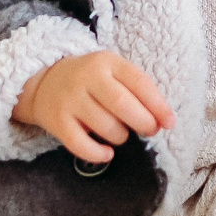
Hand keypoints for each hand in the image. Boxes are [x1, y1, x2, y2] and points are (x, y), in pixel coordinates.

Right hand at [13, 50, 176, 163]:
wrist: (45, 82)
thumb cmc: (91, 80)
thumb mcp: (113, 72)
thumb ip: (137, 90)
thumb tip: (163, 120)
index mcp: (106, 62)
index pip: (139, 82)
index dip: (158, 105)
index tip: (170, 122)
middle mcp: (87, 77)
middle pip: (122, 104)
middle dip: (143, 122)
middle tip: (150, 131)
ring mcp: (70, 99)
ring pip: (105, 126)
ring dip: (121, 137)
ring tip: (121, 133)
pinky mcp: (57, 121)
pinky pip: (81, 145)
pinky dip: (98, 154)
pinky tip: (107, 153)